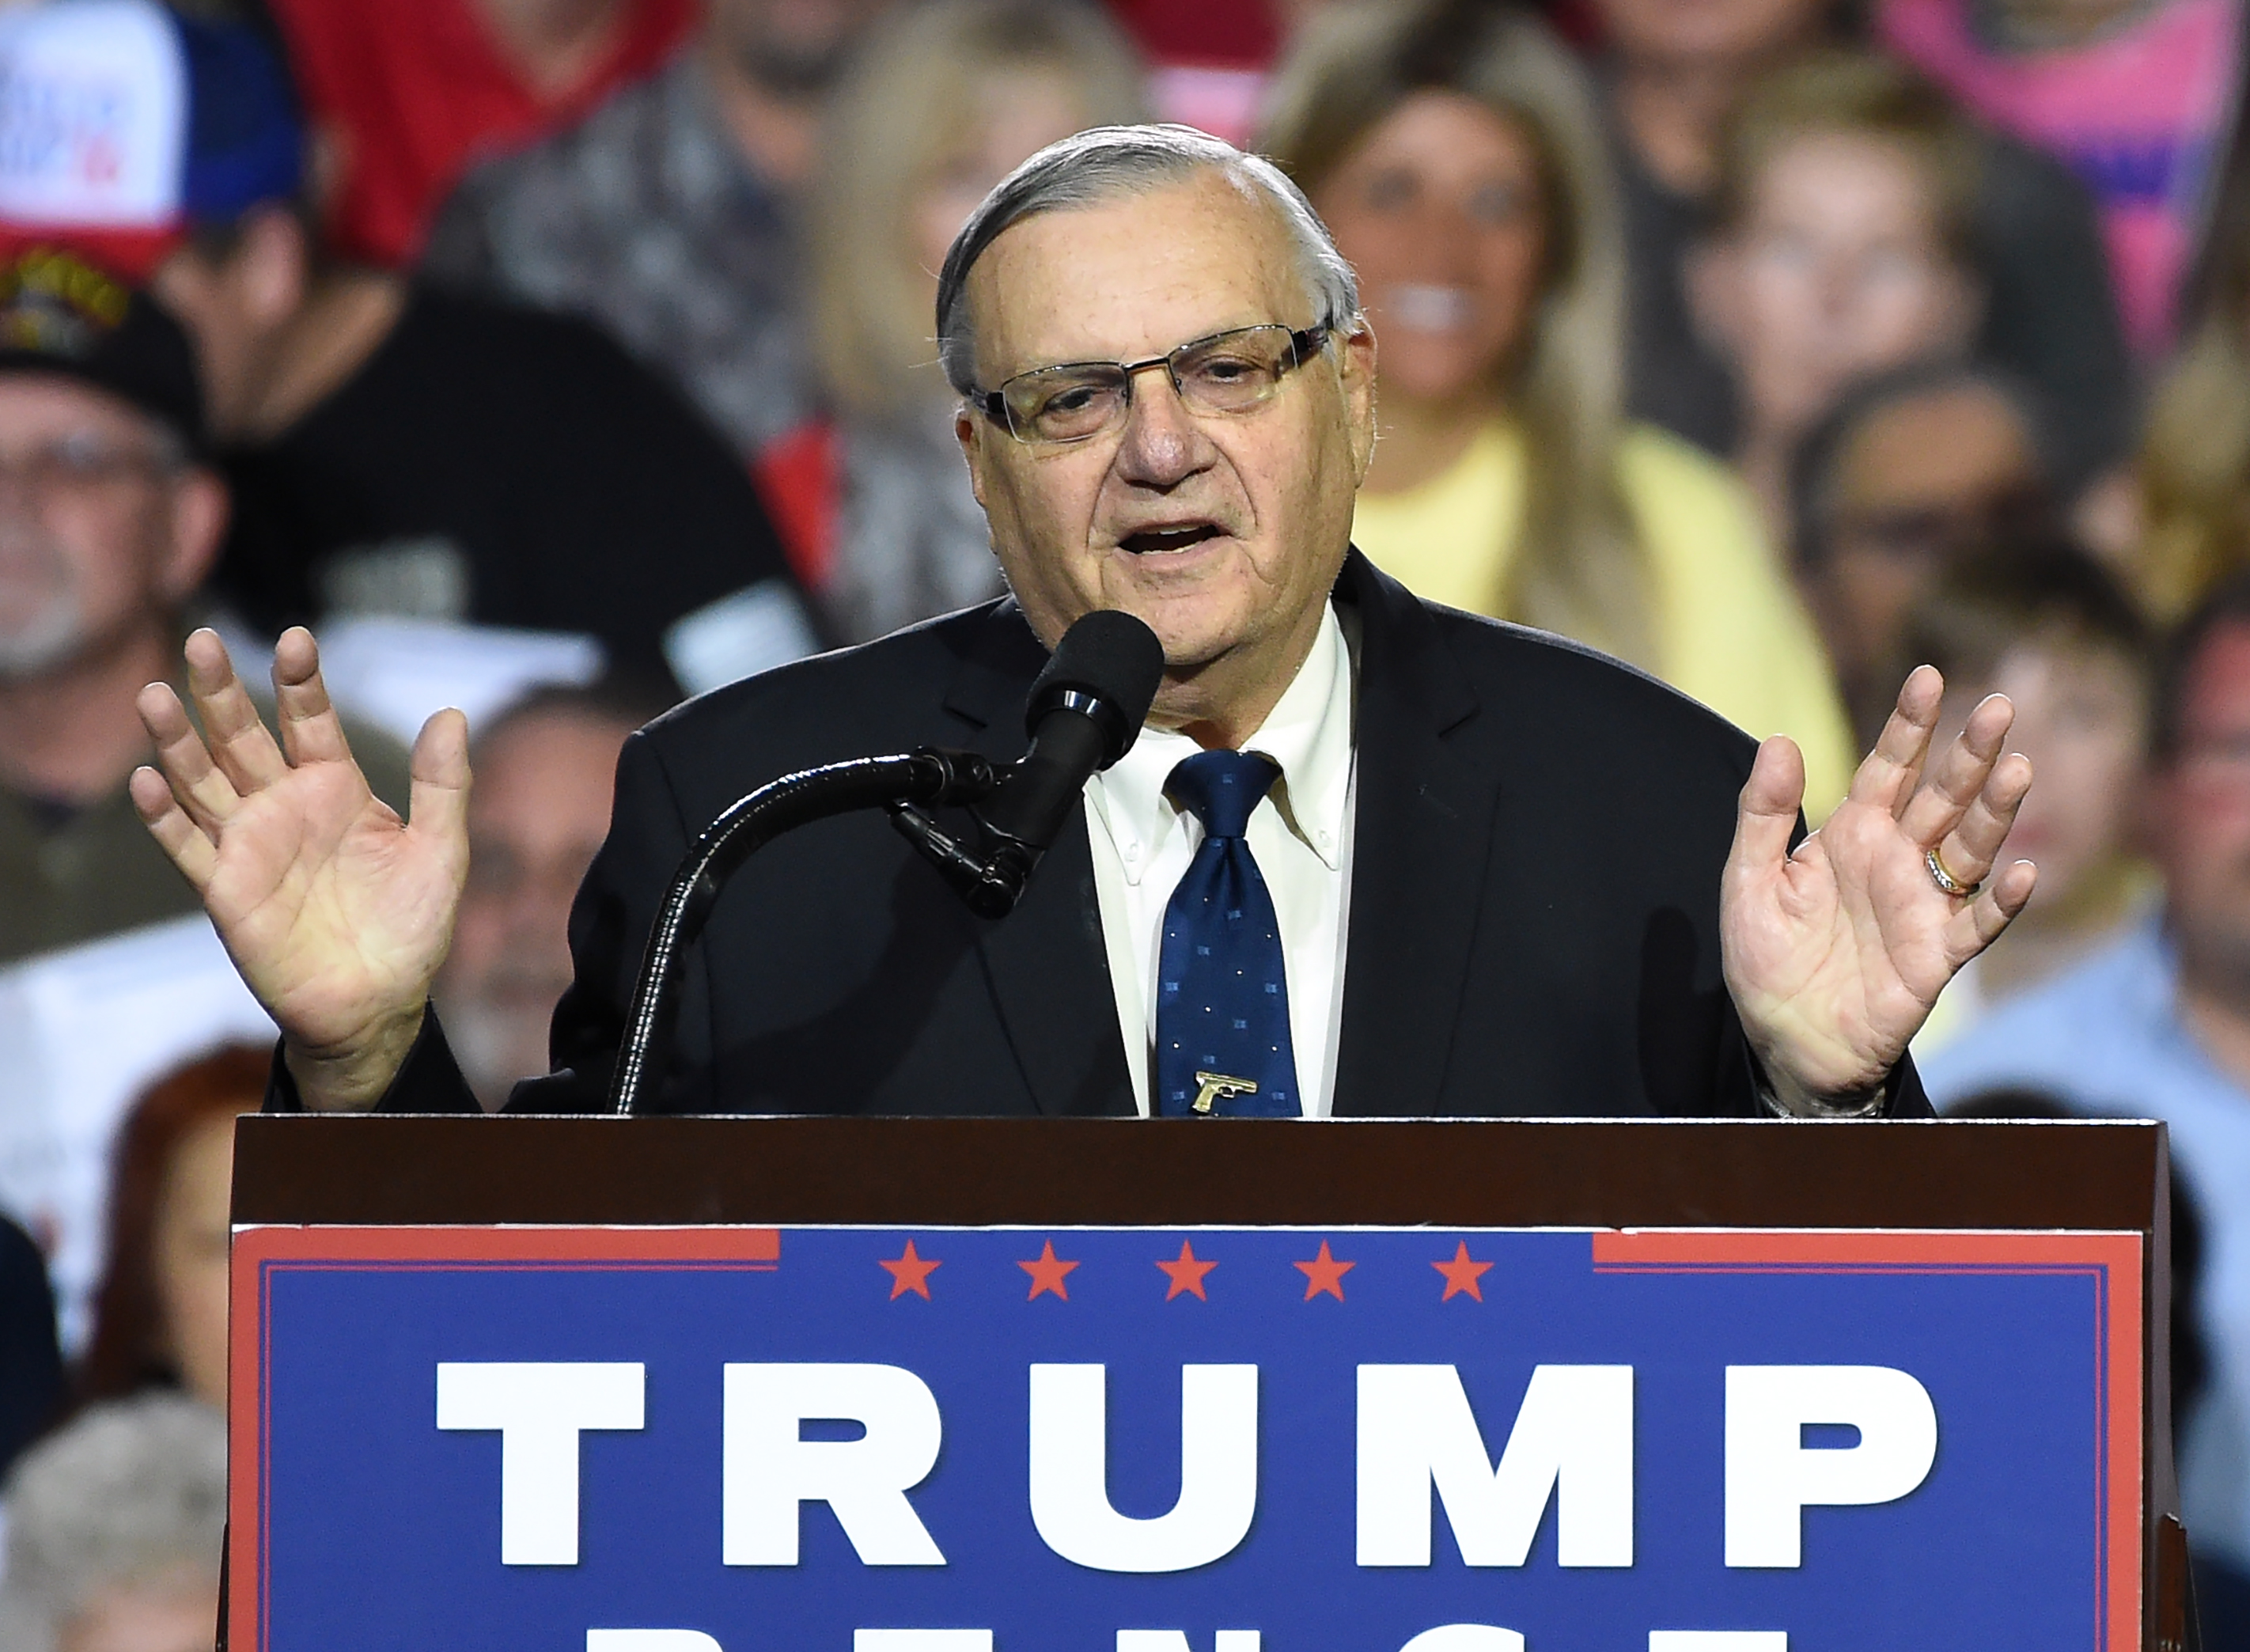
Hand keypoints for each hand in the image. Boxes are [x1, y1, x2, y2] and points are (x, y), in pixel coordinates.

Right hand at [131, 627, 469, 1110]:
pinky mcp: (226, 891)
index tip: (298, 639)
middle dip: (221, 691)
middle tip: (203, 640)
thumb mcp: (441, 850)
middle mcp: (284, 807)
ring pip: (202, 781)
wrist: (382, 1002)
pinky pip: (187, 847)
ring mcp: (249, 845)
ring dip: (177, 742)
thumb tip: (453, 712)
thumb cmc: (412, 927)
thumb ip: (444, 783)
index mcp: (336, 788)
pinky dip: (163, 817)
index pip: (309, 721)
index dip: (301, 682)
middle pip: (242, 736)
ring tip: (154, 697)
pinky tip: (146, 781)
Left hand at [1721, 666, 2035, 1110]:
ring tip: (2018, 770)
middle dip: (1970, 753)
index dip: (1909, 725)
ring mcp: (1923, 905)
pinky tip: (2020, 871)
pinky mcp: (1937, 956)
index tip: (1928, 677)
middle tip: (2002, 706)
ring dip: (1996, 812)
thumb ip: (1763, 814)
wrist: (1784, 1041)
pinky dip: (2001, 900)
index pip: (1887, 768)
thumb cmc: (1768, 960)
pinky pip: (1977, 923)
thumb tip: (1781, 741)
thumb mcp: (1749, 881)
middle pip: (1943, 796)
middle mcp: (1896, 860)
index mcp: (1852, 834)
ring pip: (1970, 848)